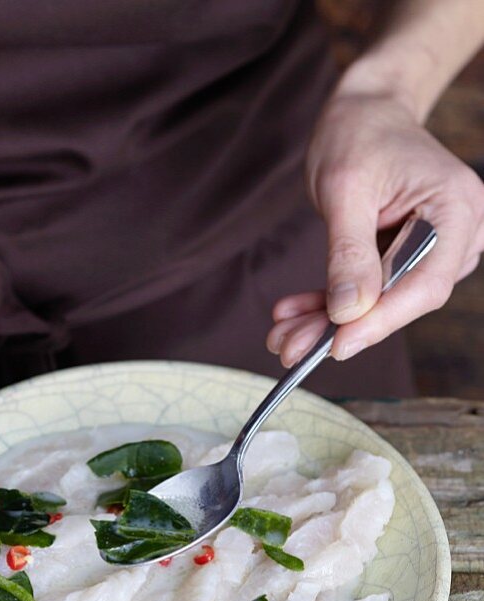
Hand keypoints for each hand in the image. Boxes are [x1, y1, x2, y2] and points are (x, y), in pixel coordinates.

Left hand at [266, 87, 483, 365]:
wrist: (364, 112)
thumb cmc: (359, 133)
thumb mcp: (345, 187)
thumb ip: (349, 250)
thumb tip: (348, 311)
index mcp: (457, 209)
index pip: (425, 284)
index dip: (380, 320)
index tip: (336, 344)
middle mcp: (458, 233)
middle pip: (402, 300)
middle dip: (342, 327)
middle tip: (289, 347)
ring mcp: (435, 249)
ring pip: (380, 303)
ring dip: (327, 322)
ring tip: (282, 335)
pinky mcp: (406, 259)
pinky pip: (369, 292)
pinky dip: (329, 306)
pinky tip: (294, 315)